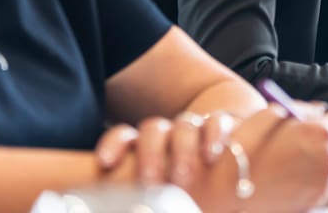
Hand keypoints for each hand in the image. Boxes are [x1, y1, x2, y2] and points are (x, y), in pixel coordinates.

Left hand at [95, 110, 236, 184]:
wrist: (222, 163)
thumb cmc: (180, 186)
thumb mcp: (155, 187)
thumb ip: (139, 192)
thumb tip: (123, 206)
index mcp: (144, 146)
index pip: (123, 136)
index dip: (113, 144)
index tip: (104, 162)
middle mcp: (168, 134)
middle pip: (153, 130)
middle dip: (150, 154)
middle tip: (148, 182)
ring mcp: (195, 128)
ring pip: (184, 125)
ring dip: (181, 150)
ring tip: (181, 179)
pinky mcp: (221, 125)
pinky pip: (216, 123)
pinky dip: (213, 137)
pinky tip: (210, 157)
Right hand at [192, 104, 327, 212]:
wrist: (230, 187)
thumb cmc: (248, 145)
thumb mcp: (274, 114)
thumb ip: (302, 110)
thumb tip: (322, 109)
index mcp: (320, 133)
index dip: (325, 122)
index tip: (314, 125)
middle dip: (321, 143)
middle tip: (298, 144)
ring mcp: (324, 183)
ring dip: (318, 162)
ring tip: (290, 162)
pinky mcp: (316, 201)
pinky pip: (325, 185)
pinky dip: (314, 180)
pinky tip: (292, 178)